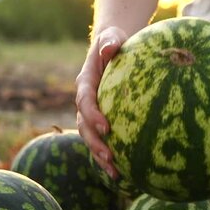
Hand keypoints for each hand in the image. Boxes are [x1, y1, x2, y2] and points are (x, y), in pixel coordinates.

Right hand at [75, 27, 127, 178]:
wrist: (113, 47)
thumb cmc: (115, 41)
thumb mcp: (112, 37)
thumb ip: (110, 41)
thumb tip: (109, 48)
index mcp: (85, 82)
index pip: (84, 100)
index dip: (92, 115)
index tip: (106, 127)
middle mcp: (85, 100)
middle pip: (83, 125)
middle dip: (94, 142)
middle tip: (109, 155)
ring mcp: (92, 112)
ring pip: (90, 137)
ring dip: (100, 155)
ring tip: (115, 172)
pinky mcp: (102, 120)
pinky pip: (103, 139)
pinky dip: (110, 155)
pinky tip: (126, 171)